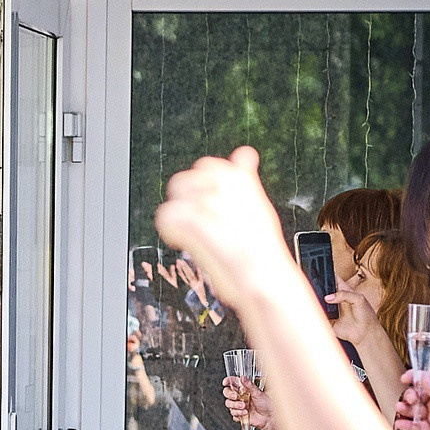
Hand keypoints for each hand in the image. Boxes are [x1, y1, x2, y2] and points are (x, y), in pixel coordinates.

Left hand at [154, 149, 293, 315]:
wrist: (263, 276)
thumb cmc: (263, 250)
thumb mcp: (259, 205)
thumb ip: (246, 178)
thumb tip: (244, 153)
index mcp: (240, 177)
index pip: (209, 165)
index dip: (203, 186)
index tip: (208, 205)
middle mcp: (223, 183)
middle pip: (188, 177)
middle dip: (186, 198)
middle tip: (196, 221)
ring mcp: (207, 200)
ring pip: (175, 192)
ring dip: (179, 211)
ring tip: (189, 231)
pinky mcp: (193, 220)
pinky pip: (167, 214)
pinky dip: (170, 229)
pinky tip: (181, 240)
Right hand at [222, 376, 273, 429]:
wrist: (268, 418)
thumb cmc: (266, 404)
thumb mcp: (258, 393)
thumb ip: (249, 385)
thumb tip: (243, 378)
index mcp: (244, 388)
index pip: (232, 382)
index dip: (227, 381)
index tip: (225, 383)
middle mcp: (240, 396)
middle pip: (227, 393)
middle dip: (230, 395)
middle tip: (236, 397)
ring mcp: (238, 405)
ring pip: (229, 404)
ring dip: (235, 405)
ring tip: (244, 406)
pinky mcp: (238, 414)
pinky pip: (233, 413)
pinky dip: (238, 413)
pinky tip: (245, 413)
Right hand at [393, 370, 429, 429]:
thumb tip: (424, 379)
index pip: (426, 379)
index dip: (414, 377)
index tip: (405, 378)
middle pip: (417, 395)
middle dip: (410, 395)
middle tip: (411, 398)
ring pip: (415, 410)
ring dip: (406, 408)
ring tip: (401, 408)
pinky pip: (418, 426)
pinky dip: (408, 425)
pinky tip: (401, 423)